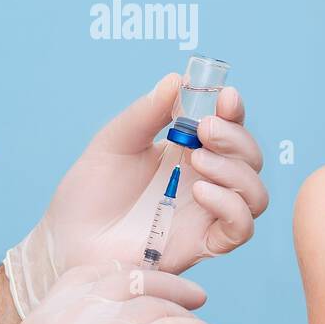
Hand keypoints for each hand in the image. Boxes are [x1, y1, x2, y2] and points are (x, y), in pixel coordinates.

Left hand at [3, 73, 267, 316]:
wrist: (69, 242)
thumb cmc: (88, 195)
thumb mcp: (112, 144)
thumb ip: (145, 114)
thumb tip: (177, 79)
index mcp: (189, 152)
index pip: (229, 127)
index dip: (235, 110)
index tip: (226, 97)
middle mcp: (207, 181)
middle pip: (251, 158)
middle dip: (237, 139)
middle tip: (205, 130)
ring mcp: (209, 214)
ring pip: (256, 193)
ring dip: (236, 171)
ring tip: (198, 161)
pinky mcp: (206, 244)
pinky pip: (242, 227)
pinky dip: (231, 206)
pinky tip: (201, 192)